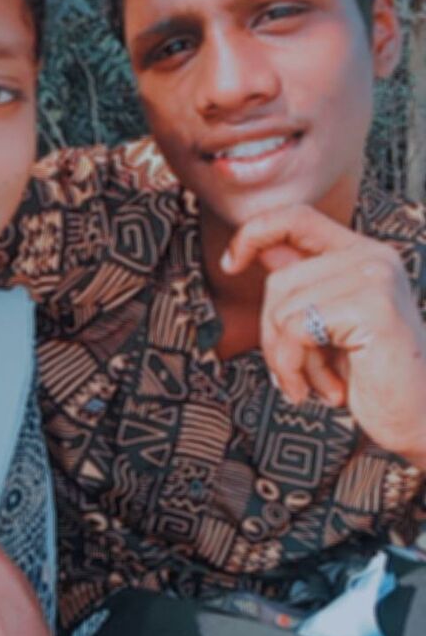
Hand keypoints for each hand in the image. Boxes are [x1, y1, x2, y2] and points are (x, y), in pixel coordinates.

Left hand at [221, 204, 425, 467]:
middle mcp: (372, 258)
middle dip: (273, 335)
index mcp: (363, 254)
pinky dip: (296, 367)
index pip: (297, 217)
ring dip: (288, 360)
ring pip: (283, 310)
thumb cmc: (372, 378)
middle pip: (280, 281)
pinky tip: (329, 389)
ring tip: (319, 382)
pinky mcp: (371, 307)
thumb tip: (255, 251)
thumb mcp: (327, 324)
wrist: (420, 418)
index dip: (255, 232)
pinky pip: (295, 330)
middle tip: (297, 373)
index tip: (229, 263)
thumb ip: (301, 285)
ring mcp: (374, 279)